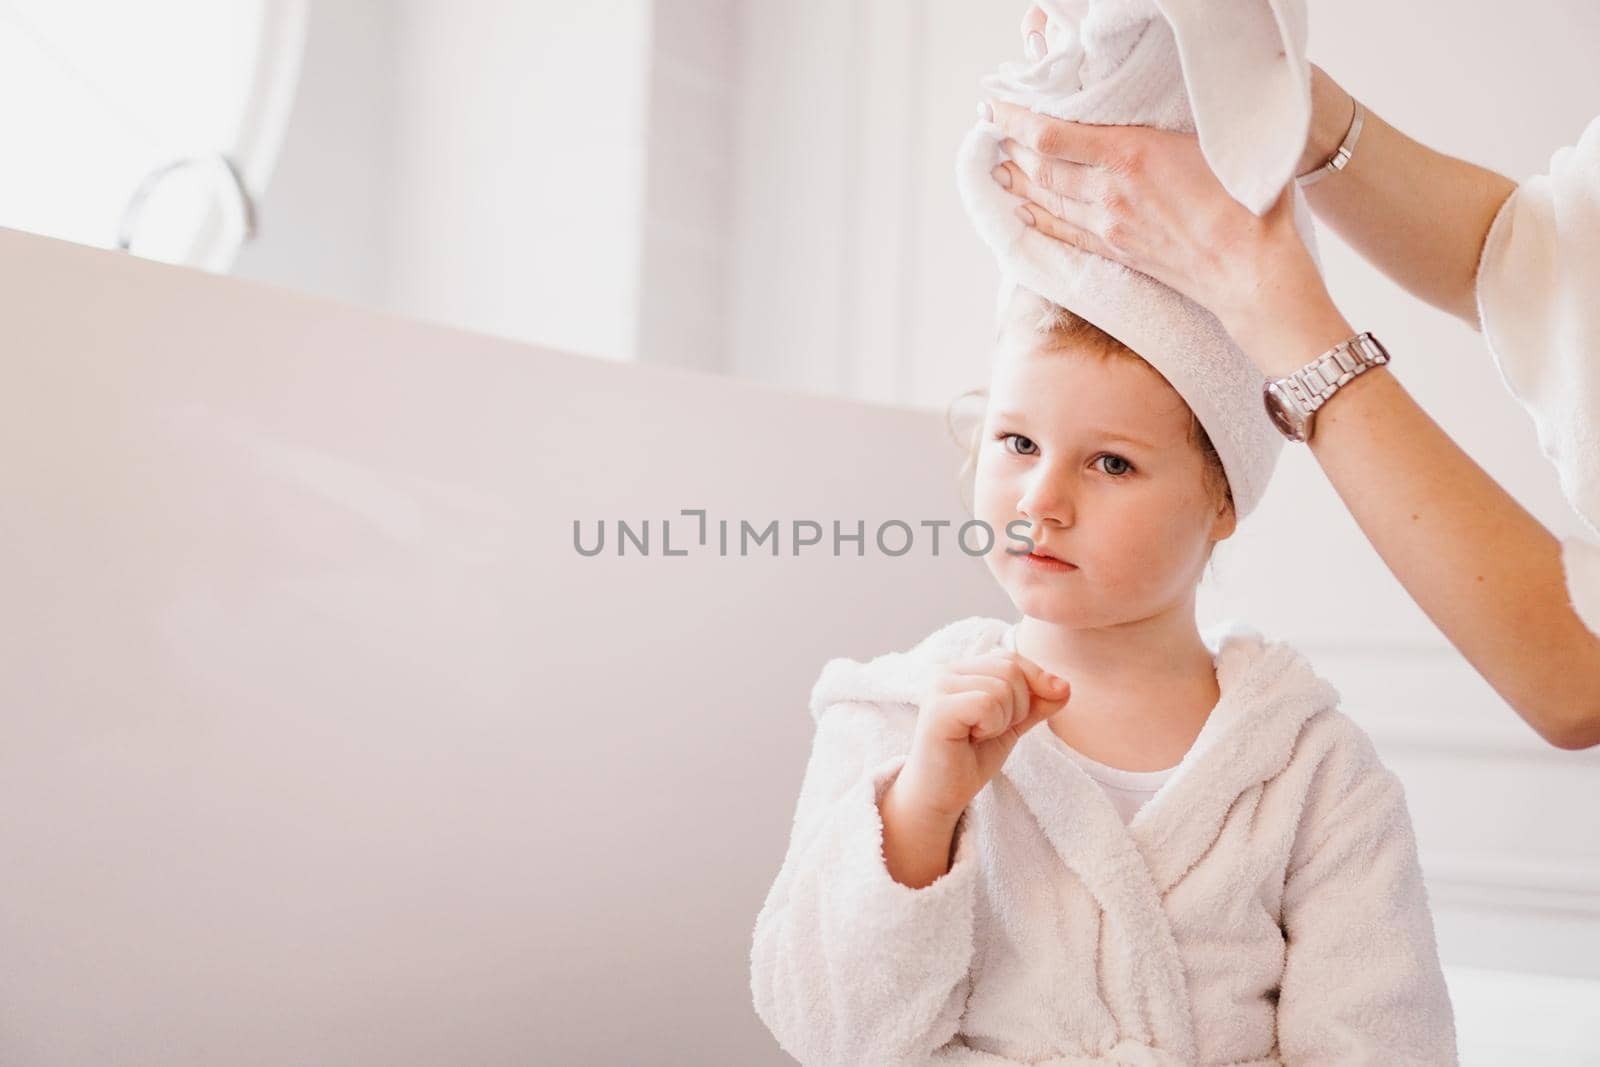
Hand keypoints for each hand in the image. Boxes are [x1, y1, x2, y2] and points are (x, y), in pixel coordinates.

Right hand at [895, 650, 1071, 819]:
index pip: (1012, 658)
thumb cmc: (970, 758)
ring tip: (978, 736)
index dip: (1033, 684)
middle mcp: (946, 671)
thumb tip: (1065, 686)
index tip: (1019, 718)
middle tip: (990, 731)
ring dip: (1002, 721)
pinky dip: (991, 726)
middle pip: (1011, 669)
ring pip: (1002, 688)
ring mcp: (939, 687)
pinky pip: (988, 703)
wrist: (941, 795)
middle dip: (1017, 707)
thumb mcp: (1012, 725)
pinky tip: (972, 738)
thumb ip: (1037, 702)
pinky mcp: (938, 709)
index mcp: (962, 670)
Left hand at [984, 99, 1344, 372]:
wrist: (1249, 267)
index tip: (994, 106)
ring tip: (999, 167)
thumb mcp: (1207, 139)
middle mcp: (1109, 192)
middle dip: (1012, 147)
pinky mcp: (1115, 251)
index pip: (1051, 135)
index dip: (1015, 120)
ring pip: (1048, 200)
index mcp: (1129, 154)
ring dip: (1018, 183)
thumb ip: (1162, 123)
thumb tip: (1139, 111)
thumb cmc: (1245, 197)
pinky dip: (1035, 219)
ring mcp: (1108, 226)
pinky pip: (1062, 232)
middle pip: (1041, 167)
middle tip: (993, 132)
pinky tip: (1021, 211)